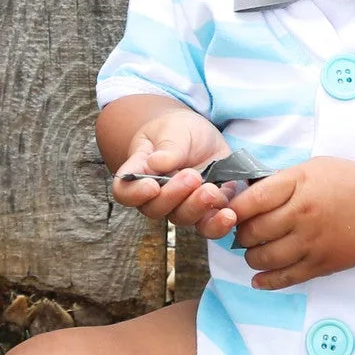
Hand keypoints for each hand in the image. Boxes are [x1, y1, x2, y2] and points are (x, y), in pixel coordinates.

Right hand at [110, 110, 238, 239]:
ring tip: (211, 190)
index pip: (125, 192)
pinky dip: (218, 224)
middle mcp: (157, 195)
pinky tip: (228, 214)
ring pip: (182, 218)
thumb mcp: (174, 129)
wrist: (202, 136)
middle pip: (155, 209)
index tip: (152, 186)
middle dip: (173, 195)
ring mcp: (181, 205)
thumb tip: (157, 163)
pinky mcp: (207, 209)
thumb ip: (168, 147)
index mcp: (140, 173)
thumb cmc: (178, 130)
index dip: (135, 194)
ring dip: (196, 207)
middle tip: (192, 176)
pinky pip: (209, 225)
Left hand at [227, 158, 354, 290]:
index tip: (227, 212)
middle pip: (254, 231)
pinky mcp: (321, 264)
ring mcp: (312, 241)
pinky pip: (285, 278)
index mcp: (298, 185)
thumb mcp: (312, 168)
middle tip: (242, 233)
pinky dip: (266, 281)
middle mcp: (303, 214)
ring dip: (251, 257)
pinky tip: (258, 279)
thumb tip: (246, 195)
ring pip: (265, 257)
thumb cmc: (346, 183)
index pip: (252, 200)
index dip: (233, 209)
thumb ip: (281, 181)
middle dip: (241, 234)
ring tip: (254, 251)